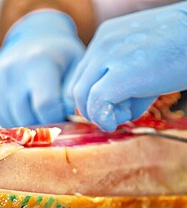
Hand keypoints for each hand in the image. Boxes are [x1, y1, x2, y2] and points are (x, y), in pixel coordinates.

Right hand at [0, 10, 84, 126]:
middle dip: (41, 124)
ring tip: (37, 111)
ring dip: (26, 125)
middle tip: (51, 116)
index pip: (45, 106)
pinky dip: (11, 120)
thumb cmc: (59, 57)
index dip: (57, 118)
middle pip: (26, 117)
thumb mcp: (76, 66)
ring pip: (10, 121)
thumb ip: (74, 92)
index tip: (63, 116)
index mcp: (38, 62)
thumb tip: (73, 117)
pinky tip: (22, 108)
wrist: (31, 40)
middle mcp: (11, 70)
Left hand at [66, 2, 186, 130]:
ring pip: (83, 96)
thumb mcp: (142, 62)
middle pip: (78, 88)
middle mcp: (102, 43)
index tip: (113, 105)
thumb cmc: (180, 50)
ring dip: (99, 115)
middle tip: (117, 114)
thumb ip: (119, 83)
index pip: (82, 76)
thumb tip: (107, 115)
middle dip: (93, 109)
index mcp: (104, 38)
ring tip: (124, 115)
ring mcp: (109, 56)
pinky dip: (103, 118)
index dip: (92, 98)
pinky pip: (97, 103)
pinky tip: (117, 122)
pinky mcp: (121, 74)